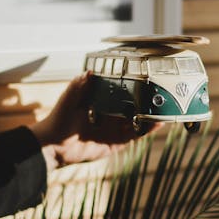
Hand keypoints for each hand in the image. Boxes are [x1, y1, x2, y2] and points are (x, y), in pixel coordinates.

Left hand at [29, 72, 160, 170]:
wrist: (52, 146)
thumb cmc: (58, 120)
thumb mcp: (68, 100)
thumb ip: (78, 87)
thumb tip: (90, 72)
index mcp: (102, 102)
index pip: (122, 92)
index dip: (134, 87)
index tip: (147, 79)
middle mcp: (111, 115)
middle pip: (134, 106)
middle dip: (147, 101)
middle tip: (163, 93)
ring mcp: (115, 129)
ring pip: (138, 121)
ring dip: (151, 116)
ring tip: (166, 108)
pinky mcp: (117, 143)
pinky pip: (134, 136)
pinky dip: (146, 130)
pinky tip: (156, 124)